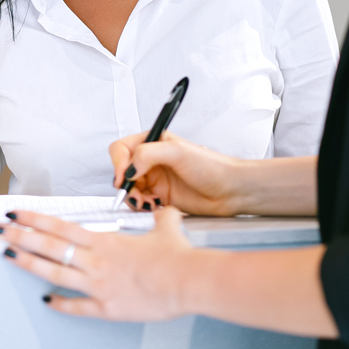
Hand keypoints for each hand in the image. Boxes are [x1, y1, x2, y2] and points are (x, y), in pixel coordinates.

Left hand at [1, 208, 196, 321]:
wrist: (187, 282)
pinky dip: (60, 303)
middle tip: (1, 232)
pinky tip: (46, 300)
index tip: (17, 214)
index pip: (60, 226)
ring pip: (54, 273)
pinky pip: (77, 306)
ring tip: (10, 256)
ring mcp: (98, 286)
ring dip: (29, 263)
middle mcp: (96, 261)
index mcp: (106, 241)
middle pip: (49, 246)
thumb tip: (163, 211)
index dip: (34, 219)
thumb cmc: (177, 257)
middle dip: (21, 237)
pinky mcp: (107, 308)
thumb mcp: (167, 226)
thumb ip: (160, 217)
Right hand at [109, 130, 244, 215]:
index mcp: (153, 142)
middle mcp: (152, 160)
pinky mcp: (160, 197)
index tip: (122, 177)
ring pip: (129, 189)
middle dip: (124, 184)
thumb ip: (148, 154)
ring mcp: (155, 179)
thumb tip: (127, 169)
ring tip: (147, 202)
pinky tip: (155, 206)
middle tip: (135, 194)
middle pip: (122, 171)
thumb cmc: (211, 166)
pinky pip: (140, 202)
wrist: (230, 190)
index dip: (118, 163)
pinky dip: (142, 206)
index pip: (122, 149)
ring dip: (133, 197)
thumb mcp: (177, 151)